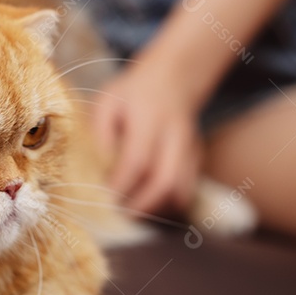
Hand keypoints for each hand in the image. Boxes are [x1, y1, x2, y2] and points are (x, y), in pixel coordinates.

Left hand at [93, 62, 202, 216]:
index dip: (122, 182)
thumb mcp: (107, 102)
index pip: (138, 159)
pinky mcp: (198, 158)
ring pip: (182, 189)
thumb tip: (97, 166)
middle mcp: (175, 135)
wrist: (173, 81)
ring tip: (135, 212)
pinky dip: (169, 203)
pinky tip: (150, 204)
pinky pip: (188, 188)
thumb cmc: (132, 94)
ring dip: (158, 207)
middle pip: (167, 180)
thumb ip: (100, 131)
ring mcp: (191, 148)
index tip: (106, 195)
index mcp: (150, 118)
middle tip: (122, 213)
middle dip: (143, 203)